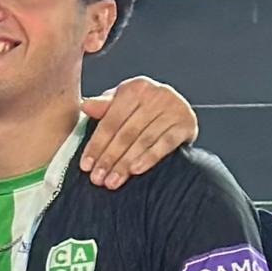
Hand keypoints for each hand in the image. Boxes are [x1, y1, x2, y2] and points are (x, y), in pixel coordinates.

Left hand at [75, 75, 197, 186]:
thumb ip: (104, 107)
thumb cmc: (143, 108)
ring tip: (112, 181)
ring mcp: (173, 109)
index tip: (86, 165)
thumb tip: (85, 105)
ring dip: (125, 163)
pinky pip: (165, 144)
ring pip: (143, 141)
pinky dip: (149, 158)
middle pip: (126, 133)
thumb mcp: (122, 104)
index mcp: (135, 88)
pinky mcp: (186, 124)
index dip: (96, 144)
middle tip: (97, 178)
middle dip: (109, 158)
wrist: (178, 110)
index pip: (111, 120)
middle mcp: (156, 95)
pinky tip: (135, 171)